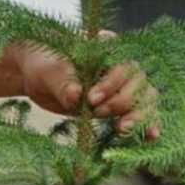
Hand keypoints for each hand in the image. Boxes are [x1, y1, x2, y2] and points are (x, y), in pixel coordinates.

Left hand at [16, 40, 159, 140]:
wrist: (34, 76)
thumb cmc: (42, 63)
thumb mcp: (48, 69)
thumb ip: (62, 81)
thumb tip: (75, 95)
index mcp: (107, 48)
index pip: (123, 65)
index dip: (111, 84)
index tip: (91, 99)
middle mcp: (120, 65)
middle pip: (139, 83)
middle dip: (122, 102)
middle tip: (97, 112)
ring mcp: (121, 86)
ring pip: (145, 99)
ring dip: (138, 115)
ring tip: (122, 128)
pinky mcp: (117, 105)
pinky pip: (139, 113)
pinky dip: (145, 125)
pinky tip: (151, 137)